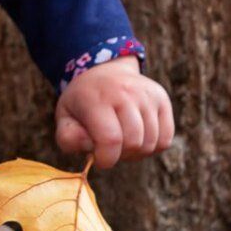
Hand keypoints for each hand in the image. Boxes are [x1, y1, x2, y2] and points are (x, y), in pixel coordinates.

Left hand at [55, 57, 173, 169]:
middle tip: (109, 148)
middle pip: (133, 143)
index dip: (105, 159)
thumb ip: (68, 138)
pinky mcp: (162, 99)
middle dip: (120, 156)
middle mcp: (126, 92)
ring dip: (136, 153)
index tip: (98, 159)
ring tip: (122, 141)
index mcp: (98, 98)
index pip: (110, 140)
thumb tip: (90, 149)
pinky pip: (165, 140)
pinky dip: (152, 147)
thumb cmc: (82, 101)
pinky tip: (138, 137)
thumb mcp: (65, 116)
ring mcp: (147, 95)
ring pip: (150, 144)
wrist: (103, 70)